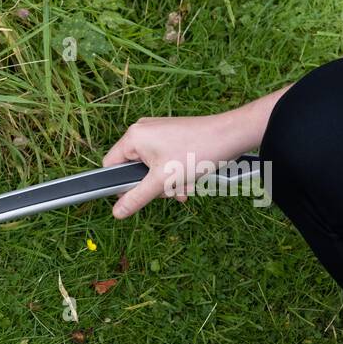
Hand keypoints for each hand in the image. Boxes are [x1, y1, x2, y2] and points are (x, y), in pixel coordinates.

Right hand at [102, 111, 256, 218]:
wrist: (232, 135)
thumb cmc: (197, 152)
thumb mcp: (163, 181)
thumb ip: (136, 198)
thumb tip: (116, 212)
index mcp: (133, 137)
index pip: (111, 166)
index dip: (121, 185)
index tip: (138, 195)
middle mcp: (142, 131)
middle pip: (133, 169)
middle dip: (152, 186)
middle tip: (169, 190)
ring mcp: (158, 132)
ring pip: (150, 168)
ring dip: (166, 183)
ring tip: (183, 186)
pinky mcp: (171, 135)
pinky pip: (163, 160)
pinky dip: (173, 173)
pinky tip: (188, 181)